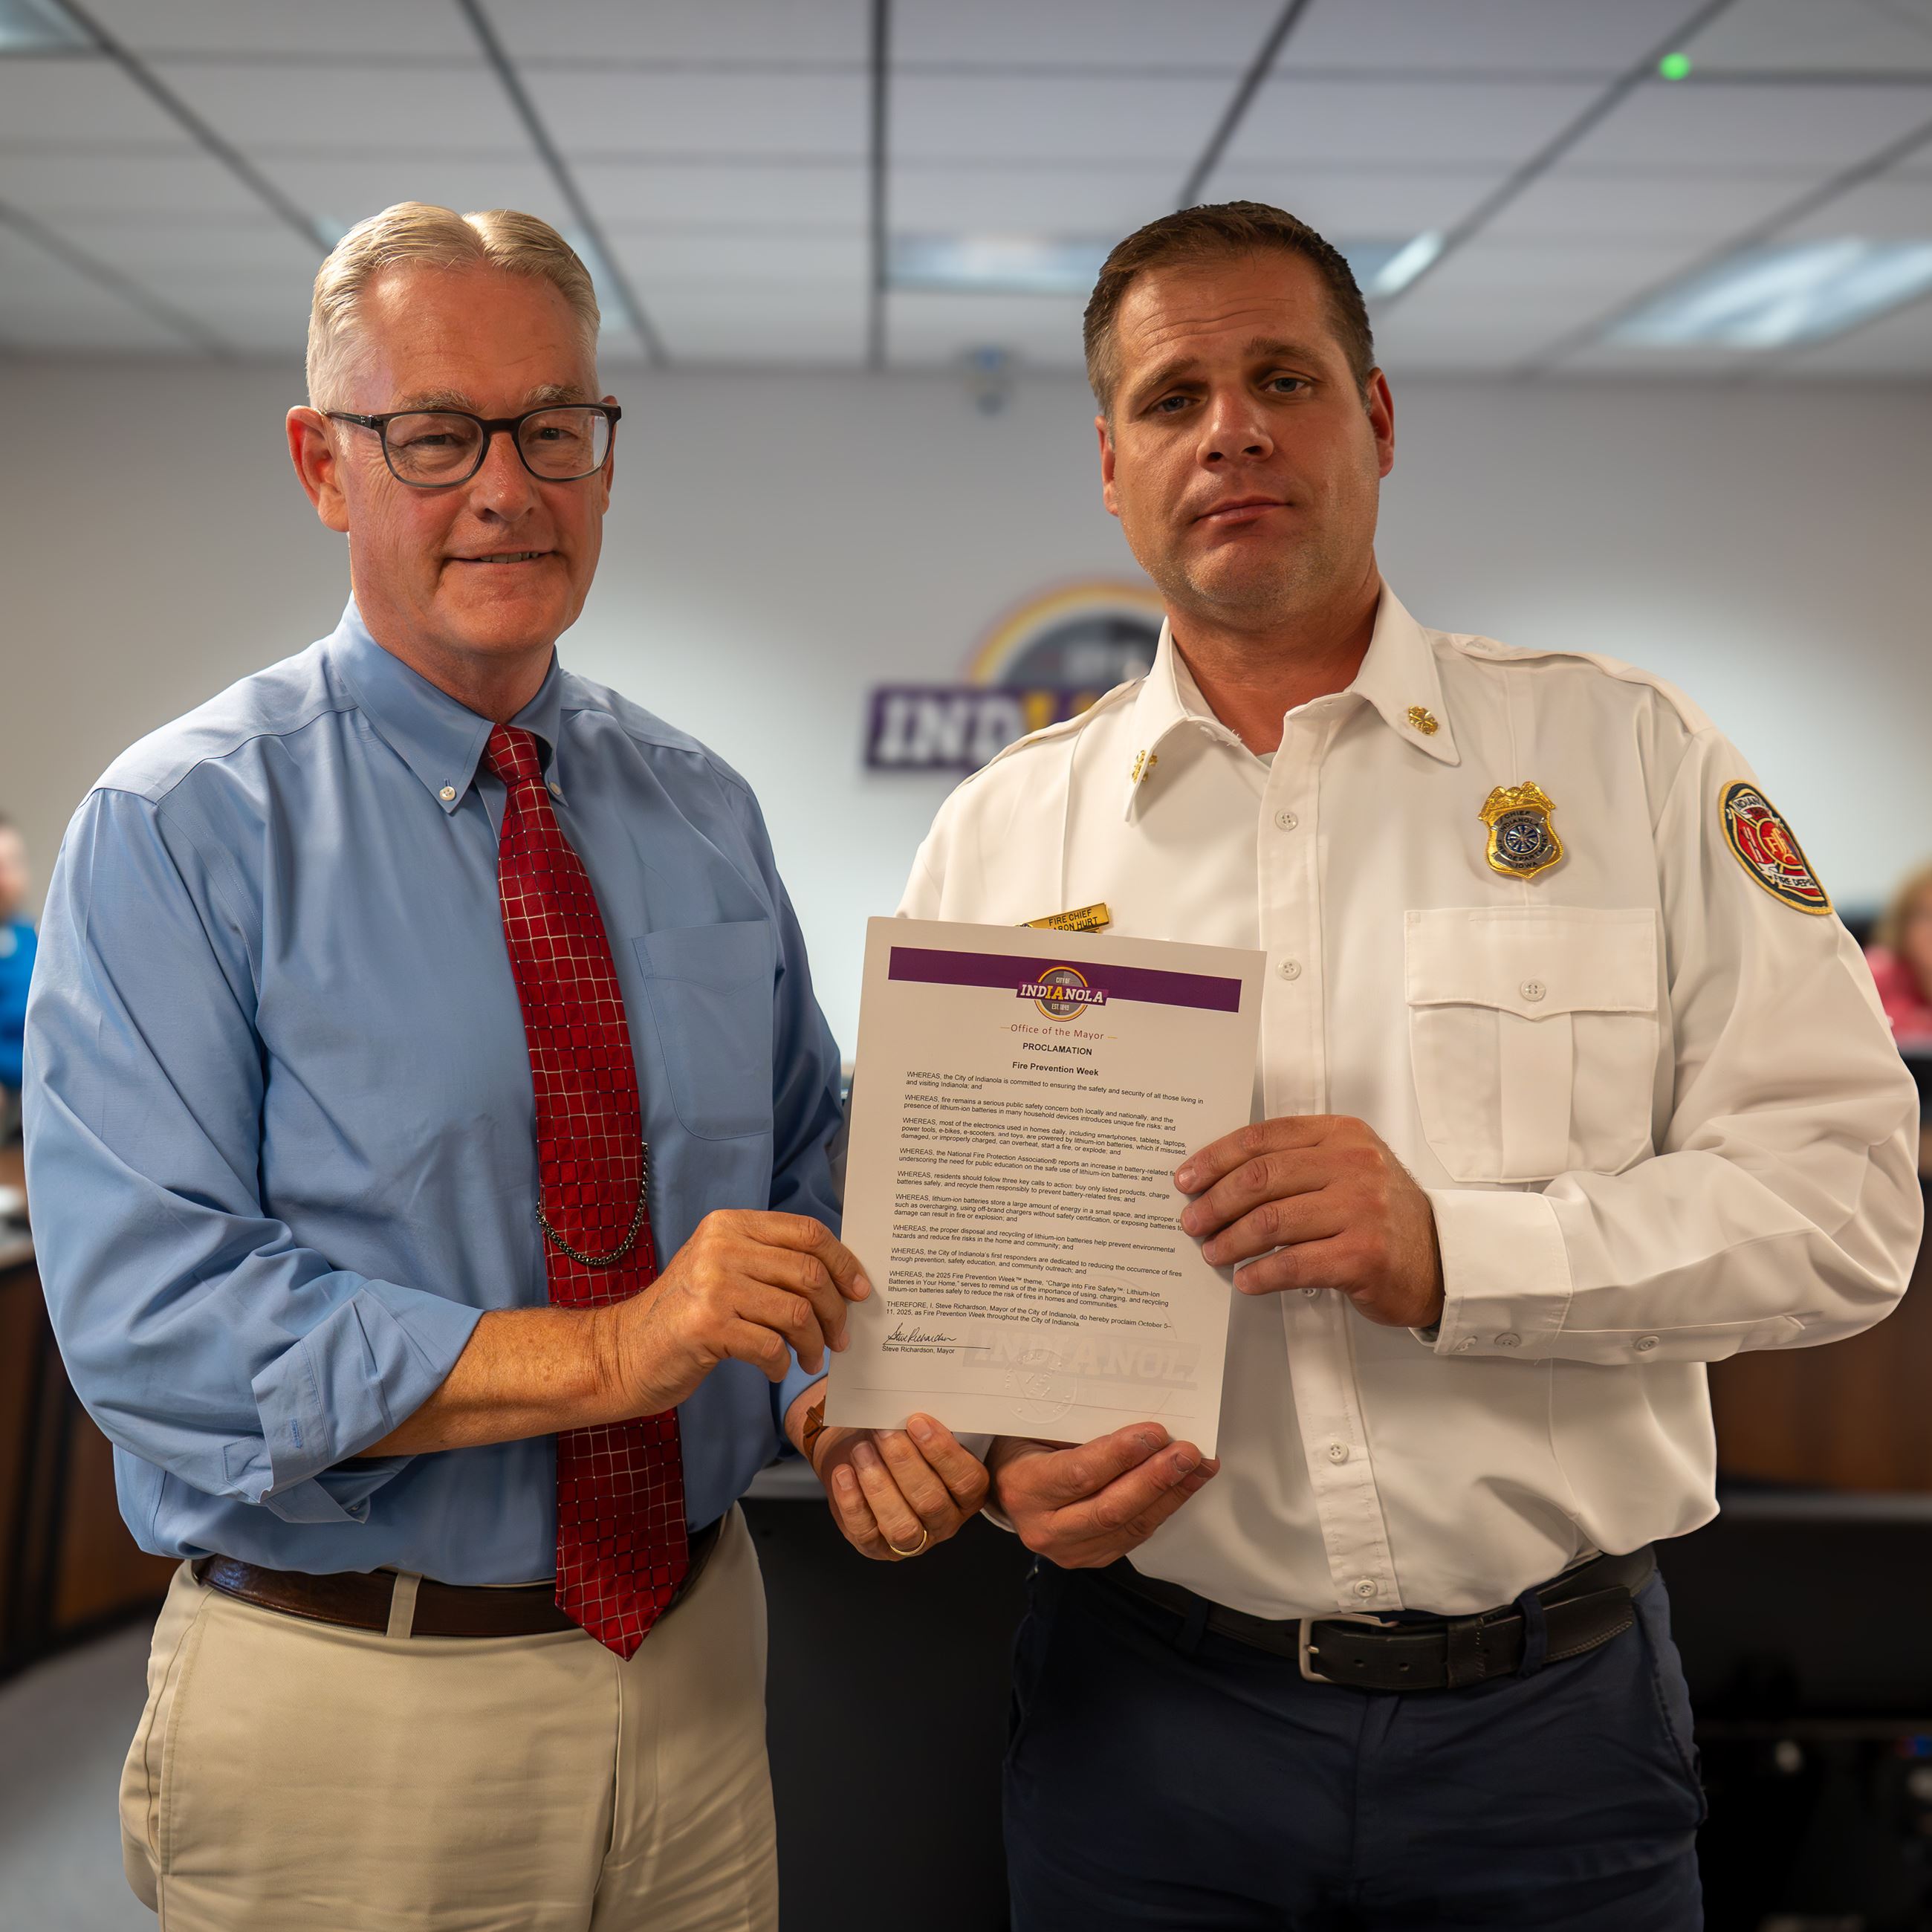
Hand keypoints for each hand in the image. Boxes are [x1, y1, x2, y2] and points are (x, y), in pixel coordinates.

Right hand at [598, 1211, 868, 1415]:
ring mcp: (712, 1284)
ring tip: (811, 1359)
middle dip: (835, 1312)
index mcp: (730, 1225)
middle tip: (839, 1339)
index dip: (843, 1262)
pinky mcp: (706, 1326)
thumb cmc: (685, 1314)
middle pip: (809, 1273)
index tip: (860, 1291)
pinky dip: (783, 1364)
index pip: (808, 1232)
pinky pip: (771, 1346)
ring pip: (796, 1312)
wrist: (624, 1351)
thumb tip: (841, 1279)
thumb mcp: (724, 1269)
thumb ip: (770, 1263)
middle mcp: (721, 1246)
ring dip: (814, 1343)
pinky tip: (777, 1370)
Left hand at [804, 1408, 990, 1561]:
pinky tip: (845, 1473)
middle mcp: (945, 1521)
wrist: (862, 1448)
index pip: (967, 1481)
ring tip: (862, 1451)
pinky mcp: (876, 1547)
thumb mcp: (921, 1429)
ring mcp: (912, 1541)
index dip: (943, 1453)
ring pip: (901, 1526)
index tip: (917, 1422)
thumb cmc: (900, 1437)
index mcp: (968, 1493)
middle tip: (883, 1432)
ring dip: (879, 1486)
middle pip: (931, 1502)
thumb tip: (918, 1408)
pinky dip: (853, 1502)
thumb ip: (931, 1426)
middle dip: (904, 1463)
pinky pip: (865, 1533)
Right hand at [988, 1425, 1217, 1568]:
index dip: (1120, 1455)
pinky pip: (1135, 1535)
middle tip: (1188, 1452)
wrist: (1007, 1484)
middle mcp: (1044, 1528)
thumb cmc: (1026, 1444)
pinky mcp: (1092, 1558)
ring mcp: (1069, 1550)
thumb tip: (1139, 1419)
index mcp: (1024, 1488)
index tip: (1155, 1433)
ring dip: (1170, 1494)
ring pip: (1129, 1527)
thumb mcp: (1038, 1426)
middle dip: (1155, 1479)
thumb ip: (1080, 1427)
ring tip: (1199, 1466)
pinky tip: (1185, 1484)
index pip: (1079, 1475)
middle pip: (1110, 1509)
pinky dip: (1164, 1507)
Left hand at [1177, 1115, 1443, 1328]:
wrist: (1440, 1258)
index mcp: (1341, 1135)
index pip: (1263, 1138)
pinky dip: (1261, 1273)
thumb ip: (1295, 1163)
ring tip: (1212, 1252)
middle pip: (1262, 1178)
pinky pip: (1295, 1264)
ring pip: (1272, 1221)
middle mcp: (1353, 1165)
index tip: (1187, 1179)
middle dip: (1216, 1201)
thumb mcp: (1347, 1168)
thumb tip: (1220, 1180)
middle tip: (1192, 1221)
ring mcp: (1361, 1210)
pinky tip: (1245, 1279)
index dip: (1216, 1158)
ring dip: (1231, 1240)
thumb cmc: (1380, 1214)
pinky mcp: (1364, 1255)